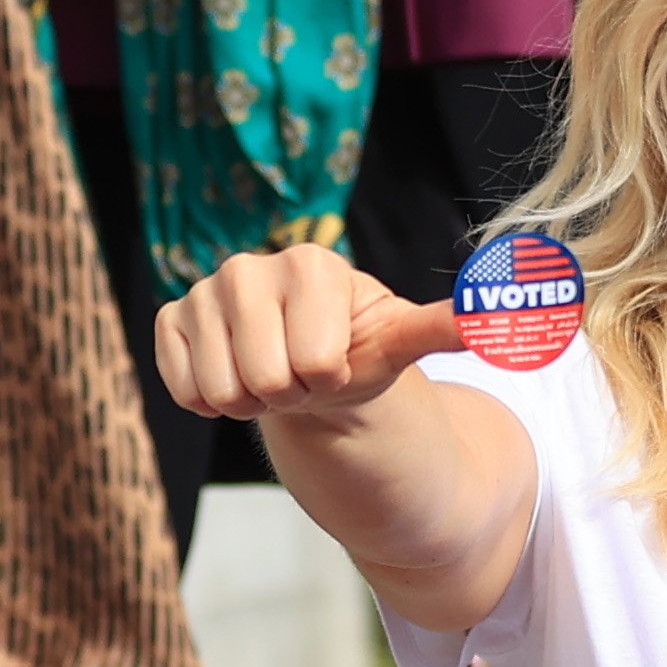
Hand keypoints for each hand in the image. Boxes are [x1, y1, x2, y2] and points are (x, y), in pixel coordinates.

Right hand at [151, 243, 461, 421]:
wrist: (312, 365)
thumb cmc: (359, 350)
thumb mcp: (403, 339)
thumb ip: (444, 325)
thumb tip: (497, 315)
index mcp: (311, 264)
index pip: (315, 363)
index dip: (329, 379)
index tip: (333, 362)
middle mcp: (248, 267)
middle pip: (264, 380)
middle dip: (288, 395)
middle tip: (299, 375)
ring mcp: (204, 292)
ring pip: (222, 391)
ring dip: (251, 402)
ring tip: (270, 375)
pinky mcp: (170, 321)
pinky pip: (182, 389)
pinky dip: (210, 401)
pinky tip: (232, 376)